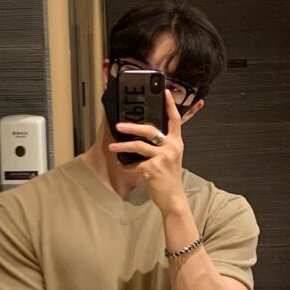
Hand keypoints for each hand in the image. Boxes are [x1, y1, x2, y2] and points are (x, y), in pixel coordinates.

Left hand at [107, 90, 186, 215]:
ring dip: (122, 146)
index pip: (175, 120)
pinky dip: (127, 166)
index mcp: (176, 143)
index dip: (170, 105)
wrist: (173, 198)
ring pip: (138, 146)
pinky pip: (135, 164)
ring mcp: (163, 157)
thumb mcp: (170, 159)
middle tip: (118, 126)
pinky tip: (122, 167)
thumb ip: (162, 146)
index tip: (165, 91)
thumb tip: (142, 136)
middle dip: (132, 127)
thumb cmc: (168, 179)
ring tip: (112, 147)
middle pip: (150, 129)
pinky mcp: (153, 167)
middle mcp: (172, 147)